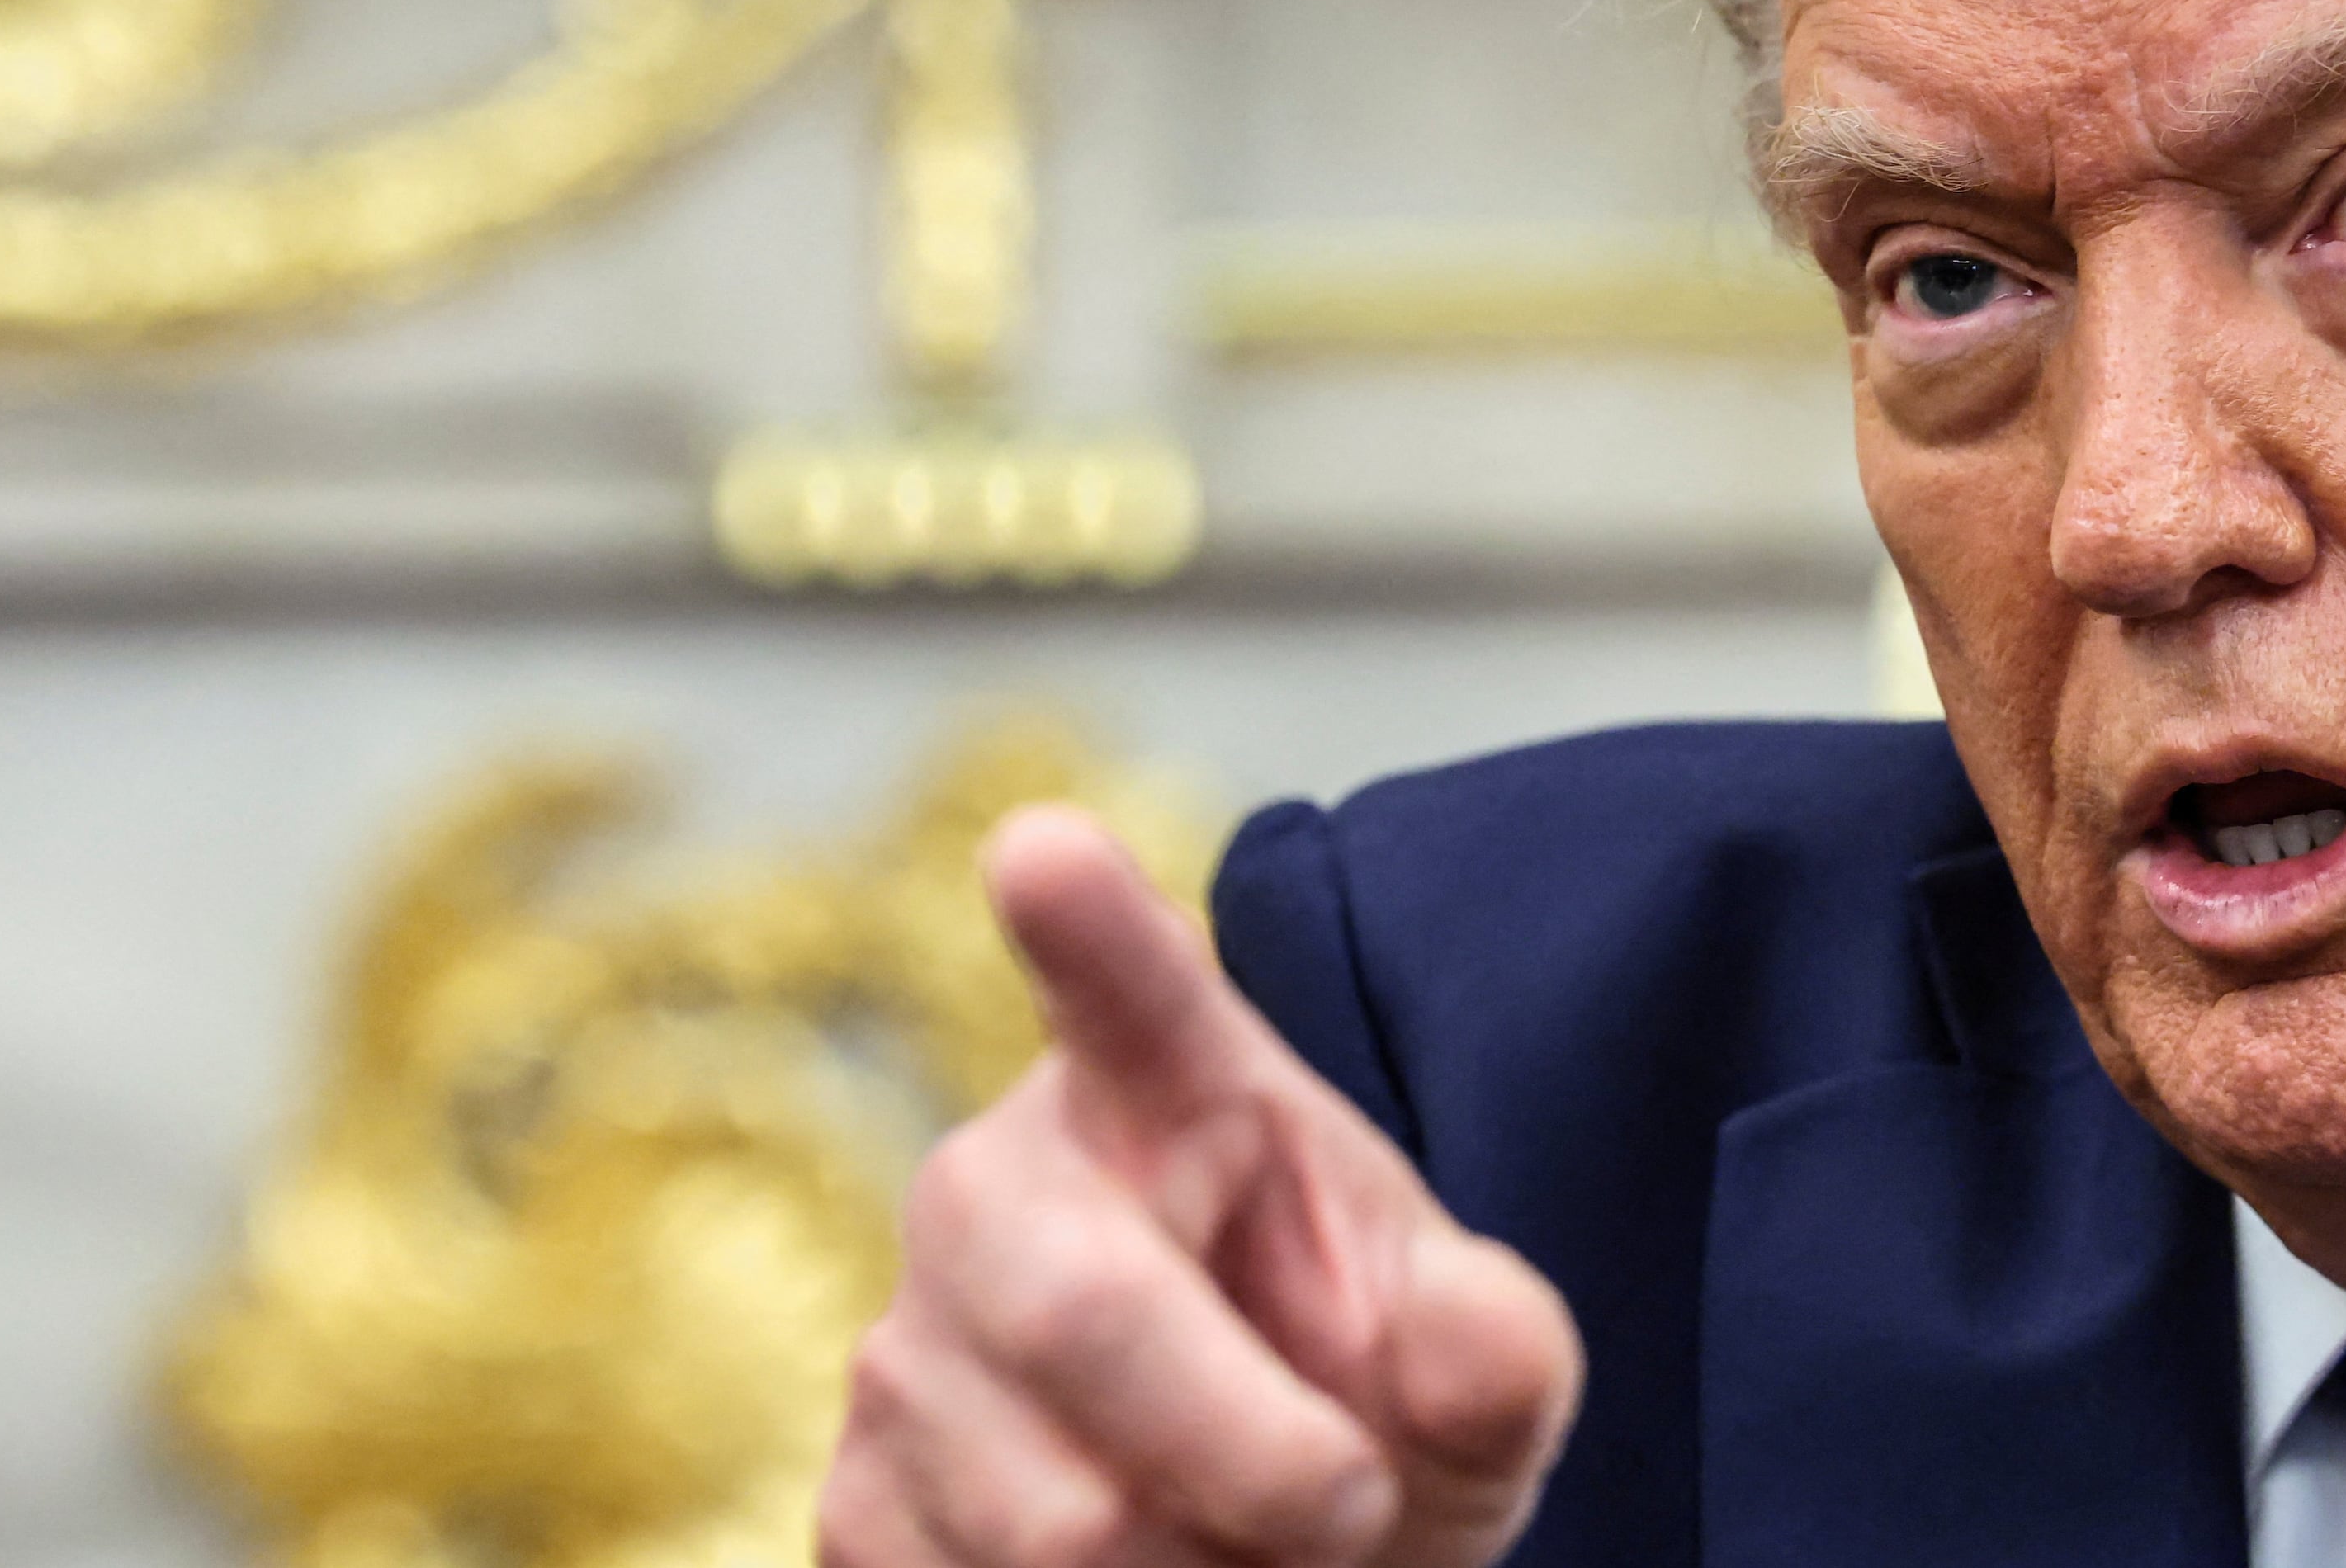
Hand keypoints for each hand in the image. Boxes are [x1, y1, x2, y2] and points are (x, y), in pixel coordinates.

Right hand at [824, 807, 1582, 1567]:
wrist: (1276, 1534)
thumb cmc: (1373, 1406)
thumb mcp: (1475, 1372)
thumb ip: (1494, 1348)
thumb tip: (1471, 1334)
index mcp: (1169, 1091)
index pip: (1125, 990)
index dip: (1085, 924)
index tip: (1045, 846)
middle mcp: (998, 1190)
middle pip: (1090, 1322)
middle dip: (1259, 1458)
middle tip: (1355, 1505)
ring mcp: (905, 1349)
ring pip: (1052, 1525)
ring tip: (1252, 1548)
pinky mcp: (851, 1506)